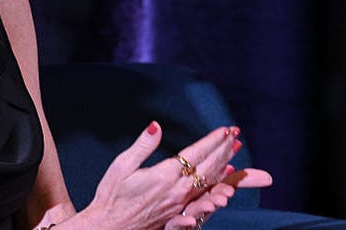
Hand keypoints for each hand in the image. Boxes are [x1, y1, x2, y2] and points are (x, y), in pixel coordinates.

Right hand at [82, 121, 271, 229]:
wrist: (110, 227)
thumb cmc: (111, 196)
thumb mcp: (122, 166)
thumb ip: (143, 145)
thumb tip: (156, 126)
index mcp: (164, 176)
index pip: (195, 154)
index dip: (212, 140)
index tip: (225, 129)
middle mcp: (177, 191)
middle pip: (207, 166)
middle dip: (223, 148)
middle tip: (235, 134)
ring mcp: (180, 203)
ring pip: (209, 180)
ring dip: (223, 162)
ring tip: (233, 149)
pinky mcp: (178, 210)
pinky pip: (203, 193)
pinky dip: (215, 181)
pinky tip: (222, 175)